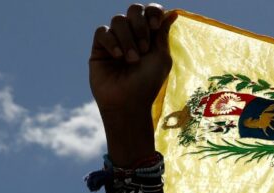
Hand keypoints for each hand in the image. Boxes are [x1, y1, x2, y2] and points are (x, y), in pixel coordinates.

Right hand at [90, 4, 175, 123]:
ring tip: (131, 60)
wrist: (128, 102)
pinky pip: (102, 31)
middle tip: (144, 48)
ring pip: (118, 20)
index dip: (153, 12)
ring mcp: (115, 40)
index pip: (150, 11)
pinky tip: (117, 57)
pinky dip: (111, 41)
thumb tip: (173, 13)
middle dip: (140, 25)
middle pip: (134, 10)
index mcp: (150, 35)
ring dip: (127, 38)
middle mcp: (132, 34)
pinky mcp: (100, 48)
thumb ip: (163, 34)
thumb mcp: (161, 57)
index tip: (155, 26)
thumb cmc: (148, 83)